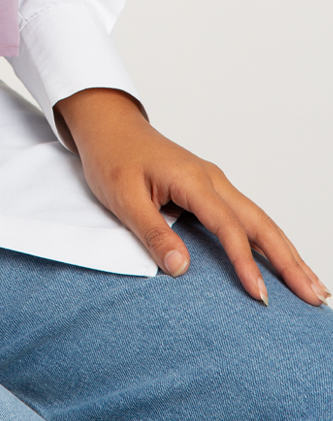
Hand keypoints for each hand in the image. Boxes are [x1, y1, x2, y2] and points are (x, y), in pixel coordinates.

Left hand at [54, 87, 329, 307]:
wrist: (107, 124)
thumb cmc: (111, 156)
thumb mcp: (122, 196)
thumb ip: (151, 232)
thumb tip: (180, 268)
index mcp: (192, 179)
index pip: (228, 227)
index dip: (245, 264)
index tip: (260, 296)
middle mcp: (212, 179)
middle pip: (260, 222)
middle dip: (289, 260)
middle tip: (315, 296)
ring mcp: (214, 182)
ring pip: (259, 219)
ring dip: (286, 251)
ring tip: (313, 284)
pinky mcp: (210, 188)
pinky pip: (246, 216)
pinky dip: (268, 239)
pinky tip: (280, 259)